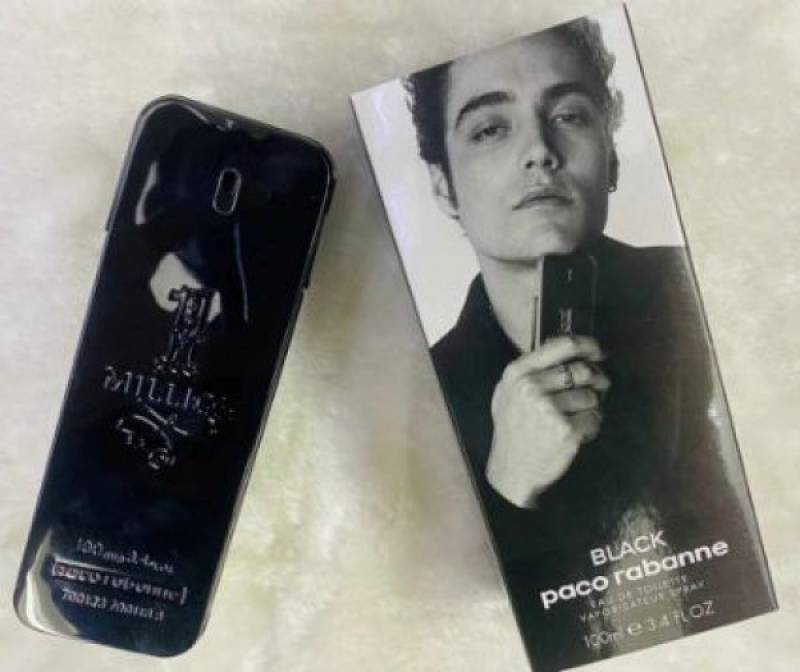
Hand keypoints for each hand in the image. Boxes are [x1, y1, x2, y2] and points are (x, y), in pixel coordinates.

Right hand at [486, 336, 609, 508]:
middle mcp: (532, 387)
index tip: (598, 352)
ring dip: (591, 407)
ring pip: (591, 396)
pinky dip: (592, 426)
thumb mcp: (508, 392)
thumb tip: (568, 350)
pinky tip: (578, 434)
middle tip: (596, 390)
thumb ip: (531, 370)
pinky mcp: (566, 431)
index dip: (587, 346)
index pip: (563, 345)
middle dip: (594, 380)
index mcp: (518, 373)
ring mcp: (549, 409)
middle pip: (582, 371)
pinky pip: (594, 418)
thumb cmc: (512, 429)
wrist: (511, 470)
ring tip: (576, 418)